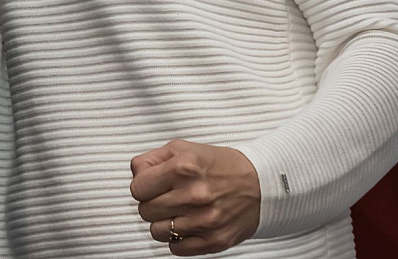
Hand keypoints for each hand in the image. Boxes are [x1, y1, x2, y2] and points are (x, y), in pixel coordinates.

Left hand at [129, 140, 259, 254]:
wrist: (262, 183)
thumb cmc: (221, 165)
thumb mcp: (183, 148)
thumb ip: (152, 159)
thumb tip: (135, 174)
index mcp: (183, 167)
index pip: (137, 187)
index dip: (142, 186)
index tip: (152, 185)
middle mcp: (194, 194)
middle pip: (145, 211)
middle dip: (152, 203)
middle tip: (167, 197)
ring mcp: (204, 220)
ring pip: (157, 232)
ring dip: (163, 222)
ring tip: (178, 211)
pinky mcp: (214, 241)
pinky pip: (176, 249)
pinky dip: (177, 239)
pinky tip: (188, 224)